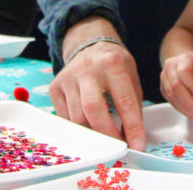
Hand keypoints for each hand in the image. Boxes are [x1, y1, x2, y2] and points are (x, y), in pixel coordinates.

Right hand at [49, 35, 145, 149]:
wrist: (90, 46)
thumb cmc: (114, 66)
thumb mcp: (131, 77)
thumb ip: (133, 105)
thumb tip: (132, 138)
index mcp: (112, 63)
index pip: (124, 100)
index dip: (132, 126)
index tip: (137, 144)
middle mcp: (87, 68)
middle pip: (93, 108)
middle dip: (107, 133)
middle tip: (117, 146)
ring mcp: (68, 77)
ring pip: (77, 116)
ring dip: (92, 132)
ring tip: (104, 137)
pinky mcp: (55, 87)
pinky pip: (65, 117)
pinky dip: (78, 127)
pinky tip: (88, 126)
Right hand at [160, 53, 192, 119]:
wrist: (183, 61)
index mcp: (184, 59)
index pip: (184, 72)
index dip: (191, 86)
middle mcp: (171, 66)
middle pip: (175, 85)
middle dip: (188, 101)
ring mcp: (164, 76)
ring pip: (170, 94)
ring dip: (183, 106)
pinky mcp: (162, 86)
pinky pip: (169, 99)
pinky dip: (179, 107)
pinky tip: (188, 112)